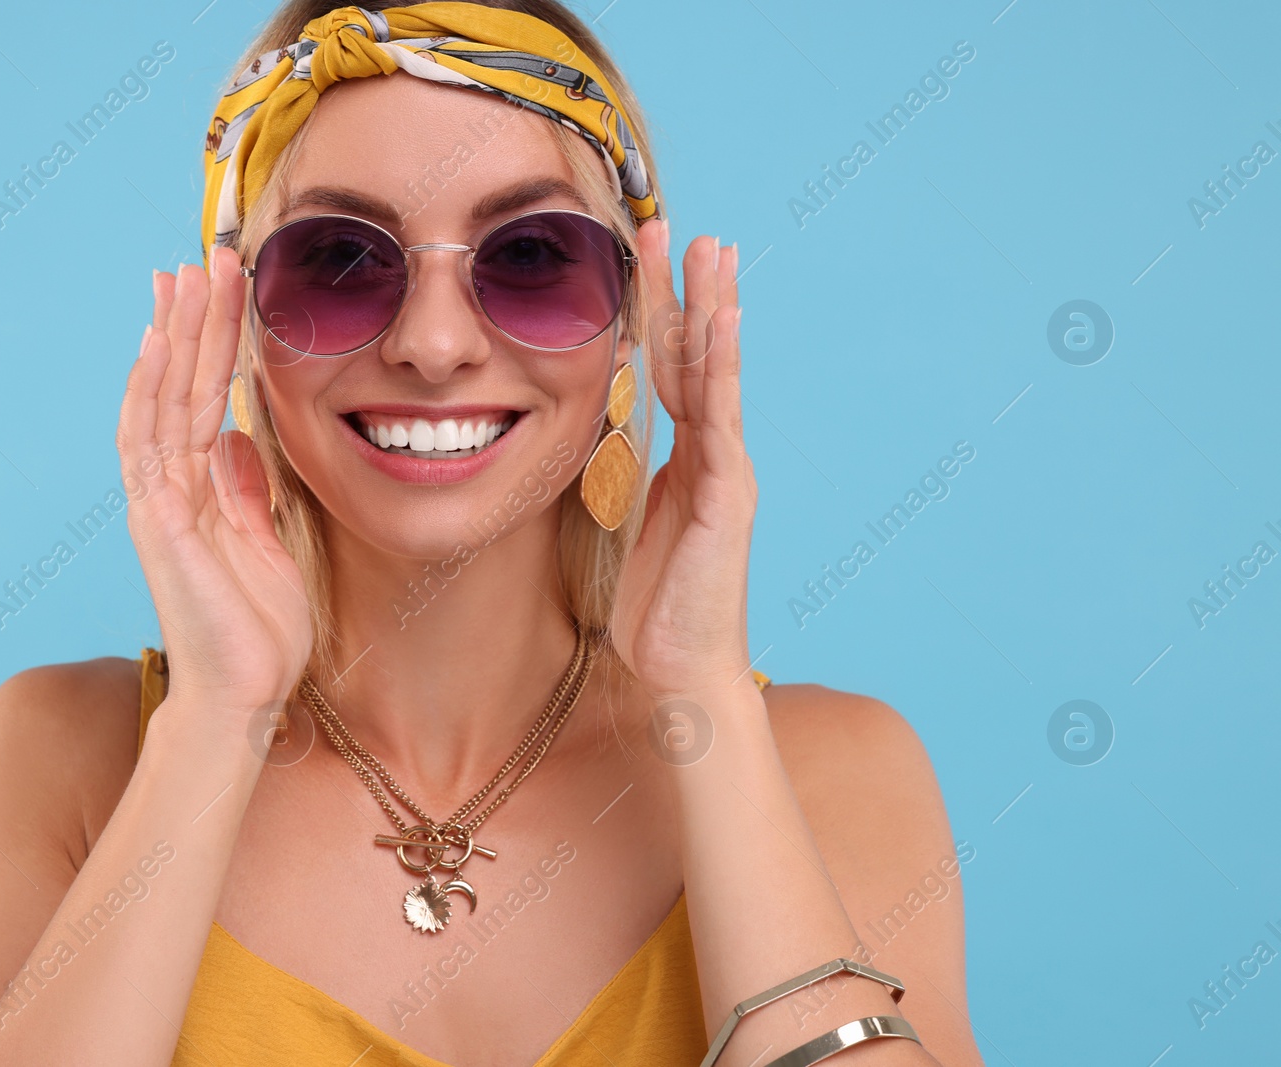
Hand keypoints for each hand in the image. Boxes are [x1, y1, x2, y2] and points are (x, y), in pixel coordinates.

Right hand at [117, 256, 312, 716]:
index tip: (219, 288)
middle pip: (178, 386)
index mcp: (199, 490)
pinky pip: (149, 443)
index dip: (209, 343)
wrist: (243, 697)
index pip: (201, 399)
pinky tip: (160, 344)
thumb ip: (246, 491)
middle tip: (204, 255)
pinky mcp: (158, 522)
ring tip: (186, 275)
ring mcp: (159, 501)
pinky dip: (152, 390)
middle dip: (192, 319)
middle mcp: (170, 487)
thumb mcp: (265, 544)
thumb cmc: (256, 632)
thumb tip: (236, 440)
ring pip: (161, 399)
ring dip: (174, 336)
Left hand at [610, 225, 755, 698]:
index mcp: (684, 460)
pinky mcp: (728, 492)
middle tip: (677, 229)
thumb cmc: (655, 609)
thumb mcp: (625, 527)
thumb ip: (621, 481)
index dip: (658, 317)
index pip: (669, 372)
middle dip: (685, 292)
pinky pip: (722, 417)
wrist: (683, 669)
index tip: (642, 262)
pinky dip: (722, 367)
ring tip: (711, 249)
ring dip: (711, 308)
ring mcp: (726, 469)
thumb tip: (594, 445)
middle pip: (694, 357)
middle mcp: (711, 454)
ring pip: (715, 374)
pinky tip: (722, 320)